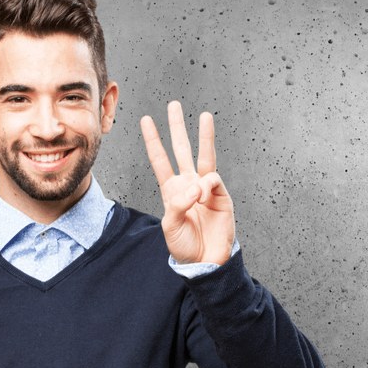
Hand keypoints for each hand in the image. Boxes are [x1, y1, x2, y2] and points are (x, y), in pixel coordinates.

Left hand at [141, 101, 235, 265]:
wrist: (206, 261)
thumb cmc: (185, 246)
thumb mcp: (170, 226)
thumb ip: (178, 204)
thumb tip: (195, 186)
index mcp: (171, 191)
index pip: (160, 160)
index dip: (153, 141)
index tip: (146, 121)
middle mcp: (189, 184)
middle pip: (181, 149)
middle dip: (177, 128)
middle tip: (173, 106)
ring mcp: (206, 188)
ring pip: (204, 155)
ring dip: (204, 136)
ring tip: (205, 116)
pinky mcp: (221, 195)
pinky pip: (213, 180)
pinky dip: (206, 186)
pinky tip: (202, 197)